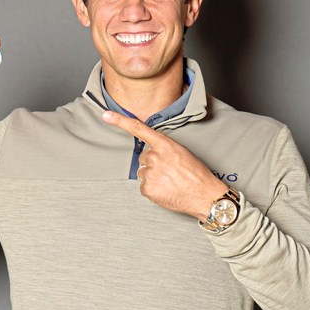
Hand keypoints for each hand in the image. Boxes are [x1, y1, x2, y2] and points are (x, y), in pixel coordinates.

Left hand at [101, 110, 227, 220]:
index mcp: (164, 144)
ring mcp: (149, 173)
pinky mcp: (147, 188)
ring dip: (153, 177)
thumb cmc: (196, 174)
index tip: (106, 115)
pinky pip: (144, 187)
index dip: (120, 121)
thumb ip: (164, 149)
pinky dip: (153, 190)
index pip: (138, 129)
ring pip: (144, 173)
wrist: (204, 194)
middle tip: (170, 172)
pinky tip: (166, 190)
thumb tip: (152, 154)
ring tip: (170, 182)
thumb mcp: (182, 152)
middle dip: (153, 164)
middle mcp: (154, 156)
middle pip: (143, 158)